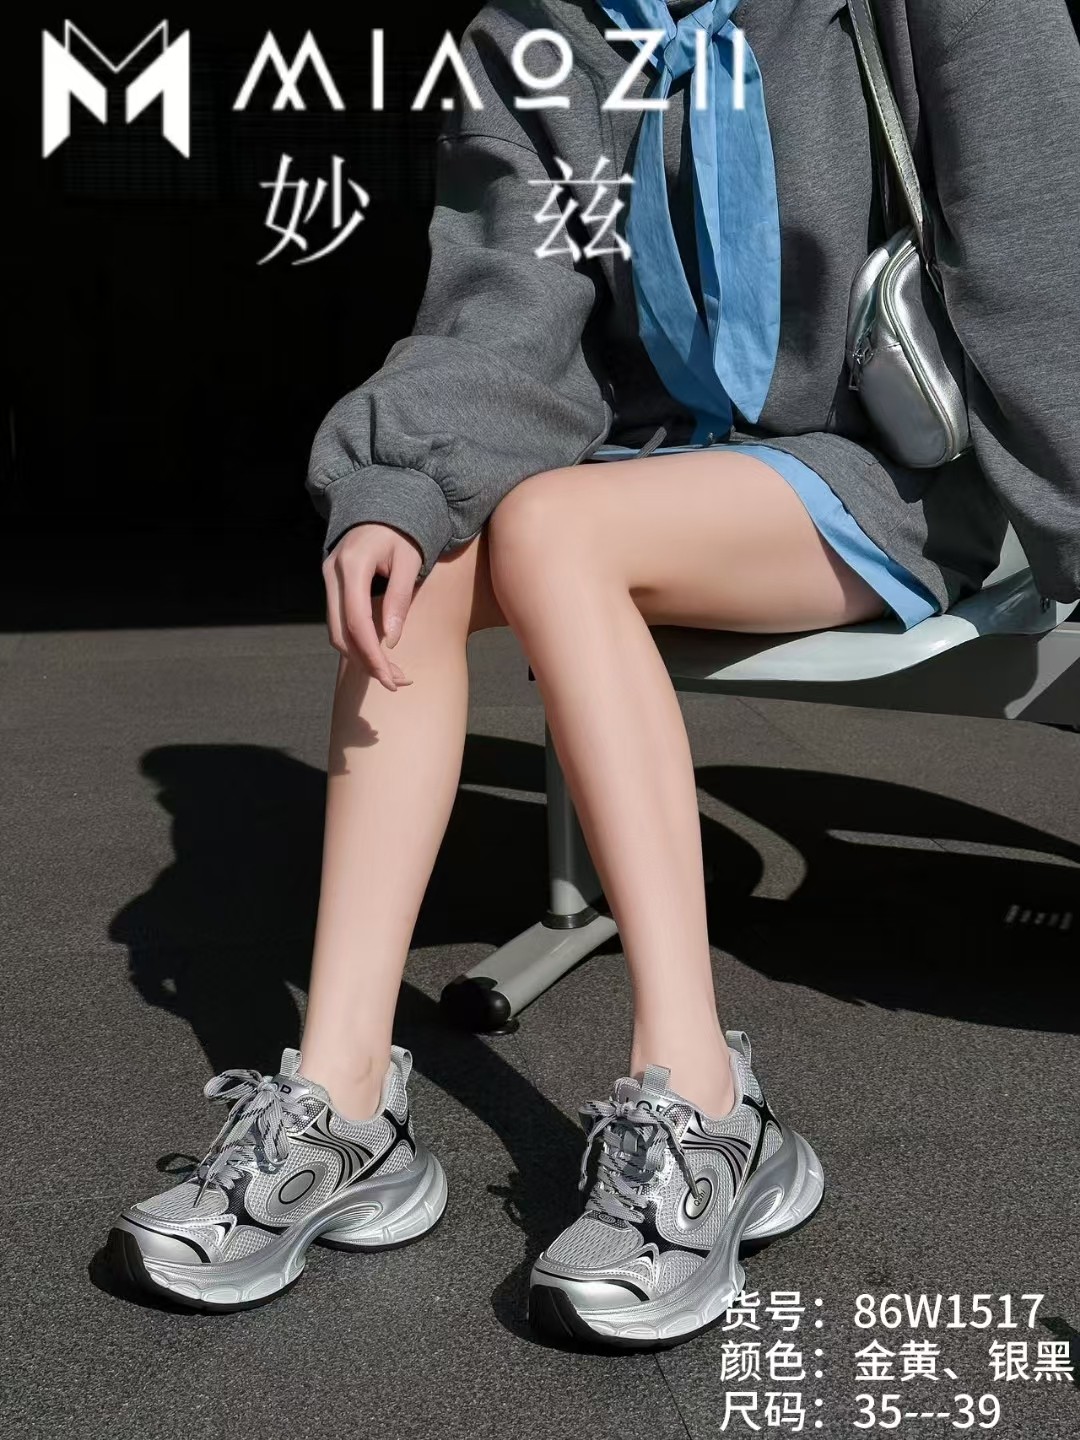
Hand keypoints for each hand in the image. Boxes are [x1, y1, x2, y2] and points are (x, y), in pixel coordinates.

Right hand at [322, 523, 422, 689]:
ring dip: (362, 657)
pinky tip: (380, 654)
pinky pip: (339, 622)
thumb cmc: (404, 530)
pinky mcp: (332, 585)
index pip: (357, 621)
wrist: (383, 505)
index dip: (372, 654)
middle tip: (397, 683)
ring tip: (393, 673)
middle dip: (367, 663)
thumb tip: (391, 640)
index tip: (392, 678)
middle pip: (340, 633)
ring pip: (336, 632)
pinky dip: (357, 642)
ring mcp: (328, 578)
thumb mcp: (410, 560)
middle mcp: (332, 572)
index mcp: (352, 564)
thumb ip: (399, 598)